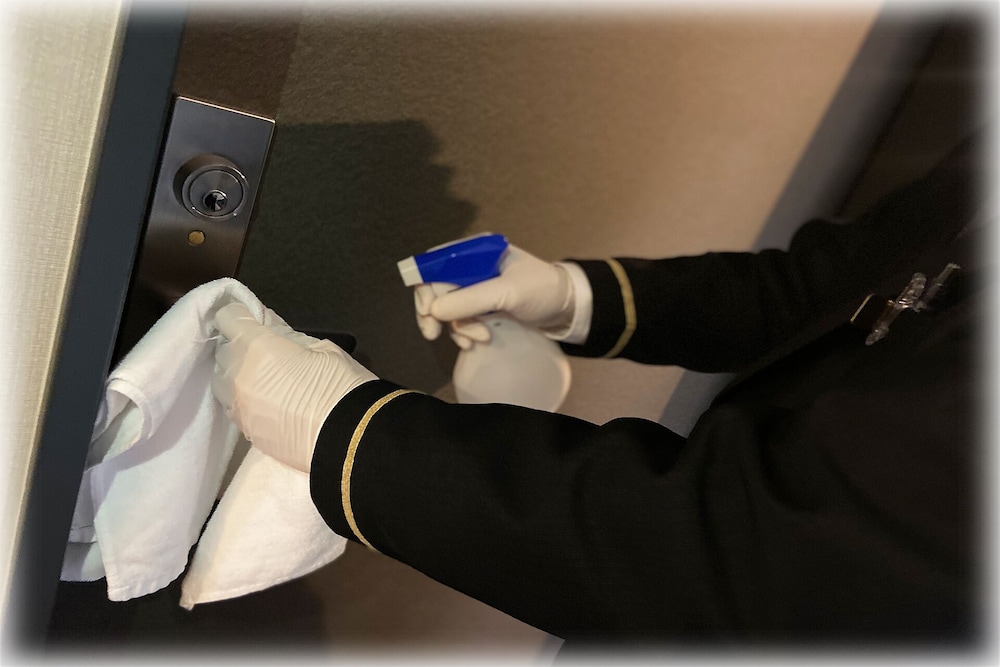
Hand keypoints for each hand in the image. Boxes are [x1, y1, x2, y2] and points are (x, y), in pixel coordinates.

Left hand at [212, 302, 376, 471]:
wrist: (349, 439)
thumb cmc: (341, 384)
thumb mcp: (321, 347)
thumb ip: (286, 334)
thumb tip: (268, 324)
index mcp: (255, 346)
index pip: (227, 317)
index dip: (240, 315)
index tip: (254, 320)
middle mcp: (237, 374)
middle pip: (223, 349)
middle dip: (239, 345)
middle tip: (266, 351)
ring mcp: (237, 405)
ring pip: (222, 380)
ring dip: (237, 374)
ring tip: (264, 378)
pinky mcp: (245, 430)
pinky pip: (233, 405)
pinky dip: (244, 398)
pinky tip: (268, 401)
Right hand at [413, 244, 574, 348]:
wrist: (567, 309)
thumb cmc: (541, 291)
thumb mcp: (508, 293)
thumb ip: (472, 299)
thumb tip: (434, 310)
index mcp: (476, 251)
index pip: (436, 263)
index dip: (425, 285)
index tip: (428, 310)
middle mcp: (471, 266)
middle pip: (436, 287)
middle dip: (437, 312)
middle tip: (434, 333)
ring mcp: (476, 288)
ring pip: (448, 307)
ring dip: (457, 326)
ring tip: (477, 339)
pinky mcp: (482, 307)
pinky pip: (461, 319)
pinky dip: (463, 331)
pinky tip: (475, 341)